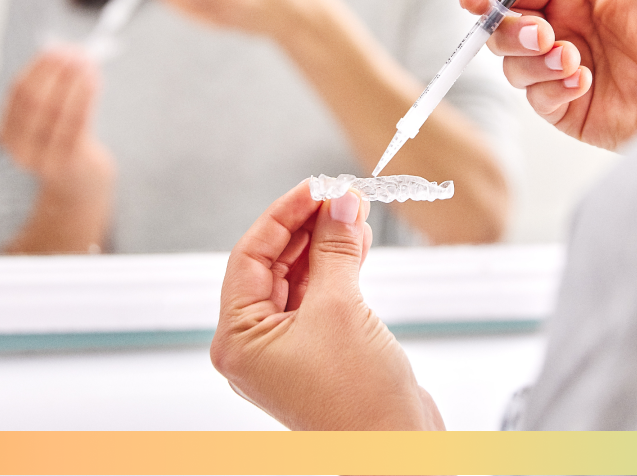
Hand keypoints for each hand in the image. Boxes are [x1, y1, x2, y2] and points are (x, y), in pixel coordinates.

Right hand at [0, 46, 113, 193]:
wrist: (80, 183)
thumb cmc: (66, 141)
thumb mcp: (50, 118)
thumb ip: (52, 90)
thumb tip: (66, 51)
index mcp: (9, 131)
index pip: (18, 92)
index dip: (37, 68)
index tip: (56, 49)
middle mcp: (19, 146)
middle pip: (35, 100)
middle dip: (55, 72)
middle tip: (74, 53)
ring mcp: (42, 156)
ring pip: (55, 111)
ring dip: (72, 82)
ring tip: (87, 63)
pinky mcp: (67, 161)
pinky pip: (76, 124)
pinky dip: (84, 97)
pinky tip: (93, 81)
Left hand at [210, 181, 444, 430]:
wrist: (397, 452)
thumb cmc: (356, 402)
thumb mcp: (339, 308)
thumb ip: (335, 247)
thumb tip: (338, 202)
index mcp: (239, 339)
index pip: (250, 256)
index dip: (283, 214)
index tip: (314, 186)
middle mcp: (257, 343)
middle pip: (275, 262)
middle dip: (308, 224)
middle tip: (338, 194)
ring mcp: (289, 346)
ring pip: (300, 274)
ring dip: (326, 239)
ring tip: (353, 209)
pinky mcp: (320, 347)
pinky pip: (321, 292)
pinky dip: (339, 263)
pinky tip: (358, 239)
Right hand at [460, 0, 636, 149]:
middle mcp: (558, 27)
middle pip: (501, 25)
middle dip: (510, 29)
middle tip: (544, 34)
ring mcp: (557, 68)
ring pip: (510, 63)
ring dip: (535, 61)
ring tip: (575, 61)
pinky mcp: (563, 105)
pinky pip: (534, 97)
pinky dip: (552, 88)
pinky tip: (585, 83)